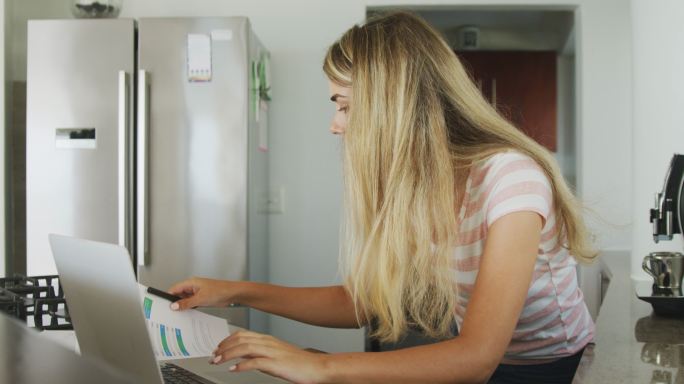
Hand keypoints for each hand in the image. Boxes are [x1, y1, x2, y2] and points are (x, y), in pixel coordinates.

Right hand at [167, 277, 236, 309]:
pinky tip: (188, 315)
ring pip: (185, 300)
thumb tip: (174, 306)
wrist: (233, 294)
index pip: (175, 289)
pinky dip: (189, 308)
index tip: (164, 305)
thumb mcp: (200, 298)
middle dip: (175, 303)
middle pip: (179, 295)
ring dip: (183, 306)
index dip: (168, 297)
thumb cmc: (219, 291)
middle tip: (171, 313)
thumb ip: (186, 303)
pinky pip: (192, 303)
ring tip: (179, 315)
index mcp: (191, 283)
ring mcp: (198, 293)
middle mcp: (193, 287)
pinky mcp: (202, 298)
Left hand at [212, 330, 329, 383]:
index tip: (218, 348)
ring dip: (228, 354)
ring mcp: (272, 352)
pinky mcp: (276, 364)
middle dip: (223, 347)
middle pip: (241, 339)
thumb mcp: (276, 355)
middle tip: (213, 356)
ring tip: (218, 361)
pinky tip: (233, 370)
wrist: (317, 367)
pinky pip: (255, 363)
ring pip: (245, 348)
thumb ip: (260, 354)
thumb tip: (243, 357)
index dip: (227, 340)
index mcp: (268, 340)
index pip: (243, 334)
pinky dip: (241, 366)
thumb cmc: (299, 363)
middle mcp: (269, 343)